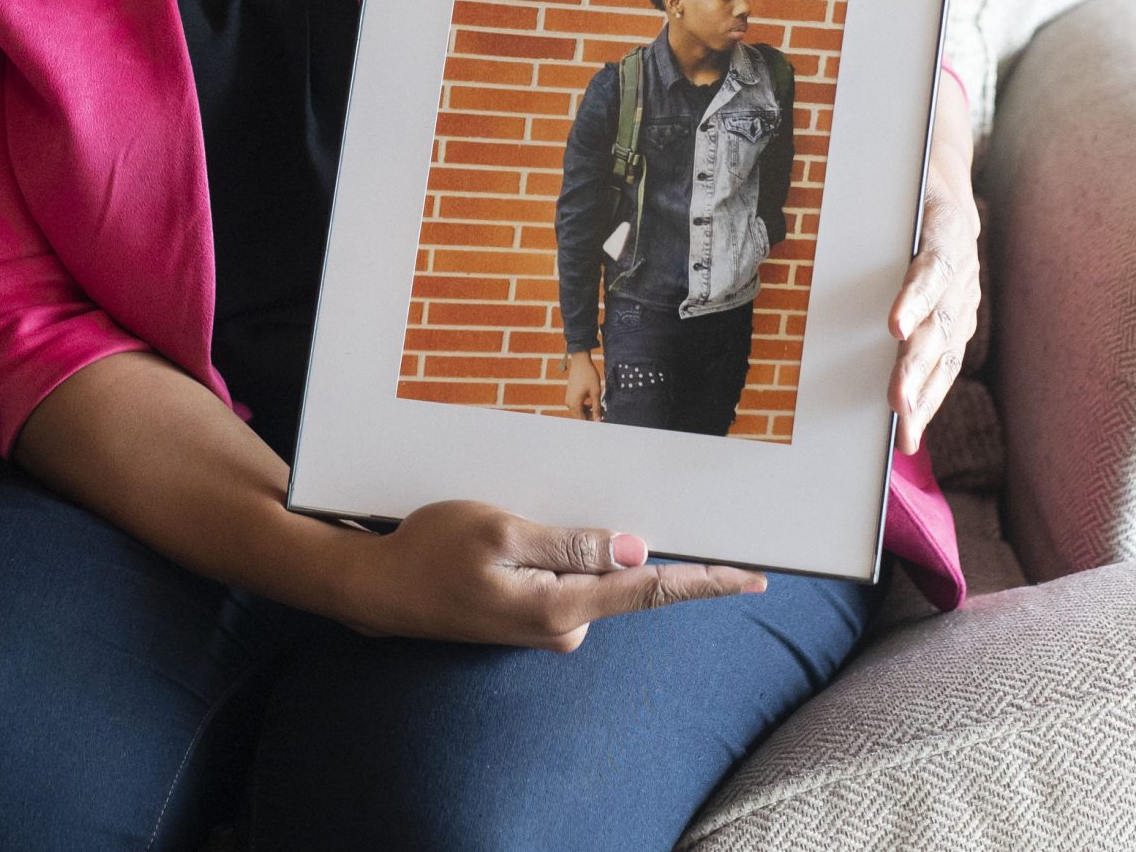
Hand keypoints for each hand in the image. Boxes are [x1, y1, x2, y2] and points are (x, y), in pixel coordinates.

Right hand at [335, 500, 764, 649]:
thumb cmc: (432, 553)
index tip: (754, 578)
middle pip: (619, 578)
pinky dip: (554, 556)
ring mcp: (545, 627)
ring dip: (572, 545)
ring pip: (587, 576)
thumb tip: (634, 548)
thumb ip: (570, 544)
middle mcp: (563, 627)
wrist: (380, 590)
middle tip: (566, 508)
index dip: (706, 582)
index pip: (650, 591)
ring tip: (507, 521)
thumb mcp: (501, 532)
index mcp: (562, 608)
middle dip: (613, 542)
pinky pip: (564, 581)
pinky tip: (508, 539)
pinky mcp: (529, 618)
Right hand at [563, 351, 602, 421]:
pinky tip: (594, 402)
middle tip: (604, 414)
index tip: (602, 423)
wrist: (580, 362)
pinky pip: (578, 405)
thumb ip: (597, 408)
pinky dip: (586, 406)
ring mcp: (569, 399)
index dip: (593, 423)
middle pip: (581, 417)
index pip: (583, 421)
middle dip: (592, 417)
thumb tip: (598, 421)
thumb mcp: (595, 393)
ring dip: (590, 412)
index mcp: (574, 404)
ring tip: (601, 408)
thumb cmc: (588, 376)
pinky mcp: (570, 395)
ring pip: (580, 411)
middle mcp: (569, 403)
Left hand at [888, 82, 981, 454]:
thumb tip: (802, 206)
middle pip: (939, 323)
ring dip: (924, 392)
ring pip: (947, 351)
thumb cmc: (899, 190)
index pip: (933, 266)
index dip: (915, 298)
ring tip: (903, 425)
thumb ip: (860, 203)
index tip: (894, 327)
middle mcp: (962, 271)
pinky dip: (929, 398)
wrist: (940, 183)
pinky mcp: (960, 321)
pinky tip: (909, 430)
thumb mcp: (888, 186)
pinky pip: (948, 364)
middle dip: (916, 365)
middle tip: (896, 401)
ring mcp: (965, 300)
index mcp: (945, 229)